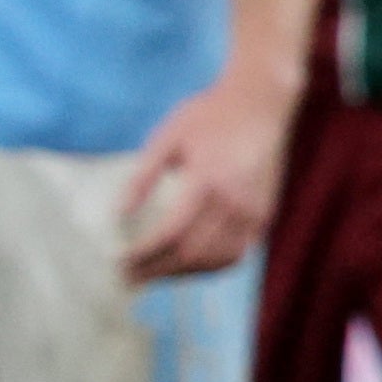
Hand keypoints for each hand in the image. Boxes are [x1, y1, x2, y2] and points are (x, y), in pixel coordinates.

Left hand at [120, 74, 293, 282]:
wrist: (260, 104)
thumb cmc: (207, 115)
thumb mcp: (167, 137)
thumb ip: (143, 176)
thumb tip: (118, 212)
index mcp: (207, 182)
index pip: (172, 234)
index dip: (145, 254)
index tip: (119, 263)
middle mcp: (235, 204)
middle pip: (192, 254)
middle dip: (157, 270)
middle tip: (128, 278)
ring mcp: (254, 214)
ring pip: (217, 261)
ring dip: (183, 274)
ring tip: (153, 275)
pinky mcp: (264, 217)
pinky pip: (237, 254)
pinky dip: (210, 267)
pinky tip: (187, 266)